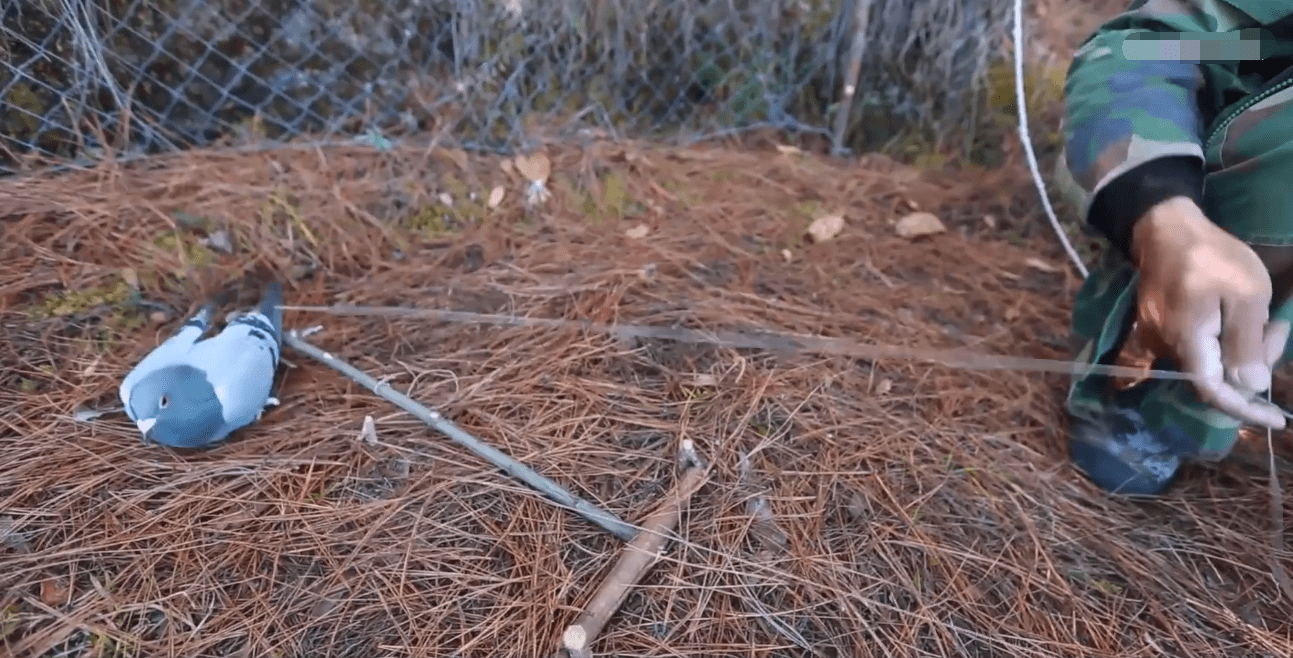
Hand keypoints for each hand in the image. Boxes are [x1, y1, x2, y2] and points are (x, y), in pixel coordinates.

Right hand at [1131, 196, 1289, 427]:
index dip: (1245, 410)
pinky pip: (1196, 347)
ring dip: (1242, 349)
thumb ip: (1247, 344)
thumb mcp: (1247, 294)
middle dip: (1254, 364)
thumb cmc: (1211, 255)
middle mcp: (1166, 347)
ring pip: (1208, 361)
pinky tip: (1240, 318)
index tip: (1277, 420)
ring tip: (1267, 317)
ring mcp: (1158, 338)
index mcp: (1188, 341)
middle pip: (1216, 376)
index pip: (1213, 392)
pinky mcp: (1158, 327)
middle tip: (1280, 328)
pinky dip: (1223, 340)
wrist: (1166, 228)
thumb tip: (1252, 387)